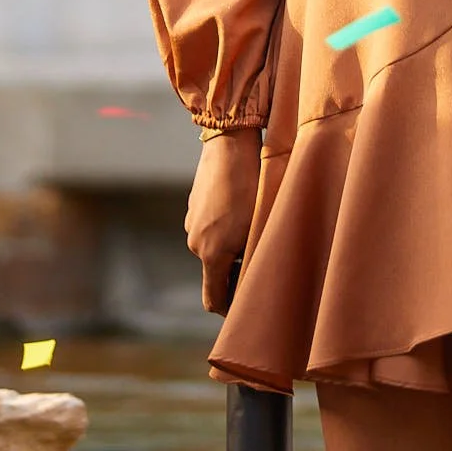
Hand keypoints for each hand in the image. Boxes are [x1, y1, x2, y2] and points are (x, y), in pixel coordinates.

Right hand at [185, 128, 262, 312]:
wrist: (230, 141)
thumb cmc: (251, 184)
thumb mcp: (258, 224)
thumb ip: (254, 256)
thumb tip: (257, 278)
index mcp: (211, 254)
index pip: (213, 299)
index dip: (229, 309)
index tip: (246, 306)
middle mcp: (195, 242)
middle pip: (216, 271)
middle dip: (235, 270)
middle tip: (260, 254)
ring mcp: (191, 221)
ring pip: (213, 245)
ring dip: (230, 244)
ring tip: (253, 222)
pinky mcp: (193, 204)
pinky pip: (209, 225)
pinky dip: (222, 224)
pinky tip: (241, 204)